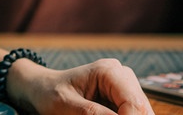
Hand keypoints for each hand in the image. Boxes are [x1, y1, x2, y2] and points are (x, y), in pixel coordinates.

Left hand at [9, 58, 154, 114]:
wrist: (40, 88)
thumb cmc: (48, 93)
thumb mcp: (66, 106)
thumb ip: (93, 114)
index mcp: (108, 71)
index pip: (133, 103)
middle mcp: (122, 75)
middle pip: (142, 109)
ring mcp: (124, 87)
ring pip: (140, 112)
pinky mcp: (121, 99)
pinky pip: (131, 114)